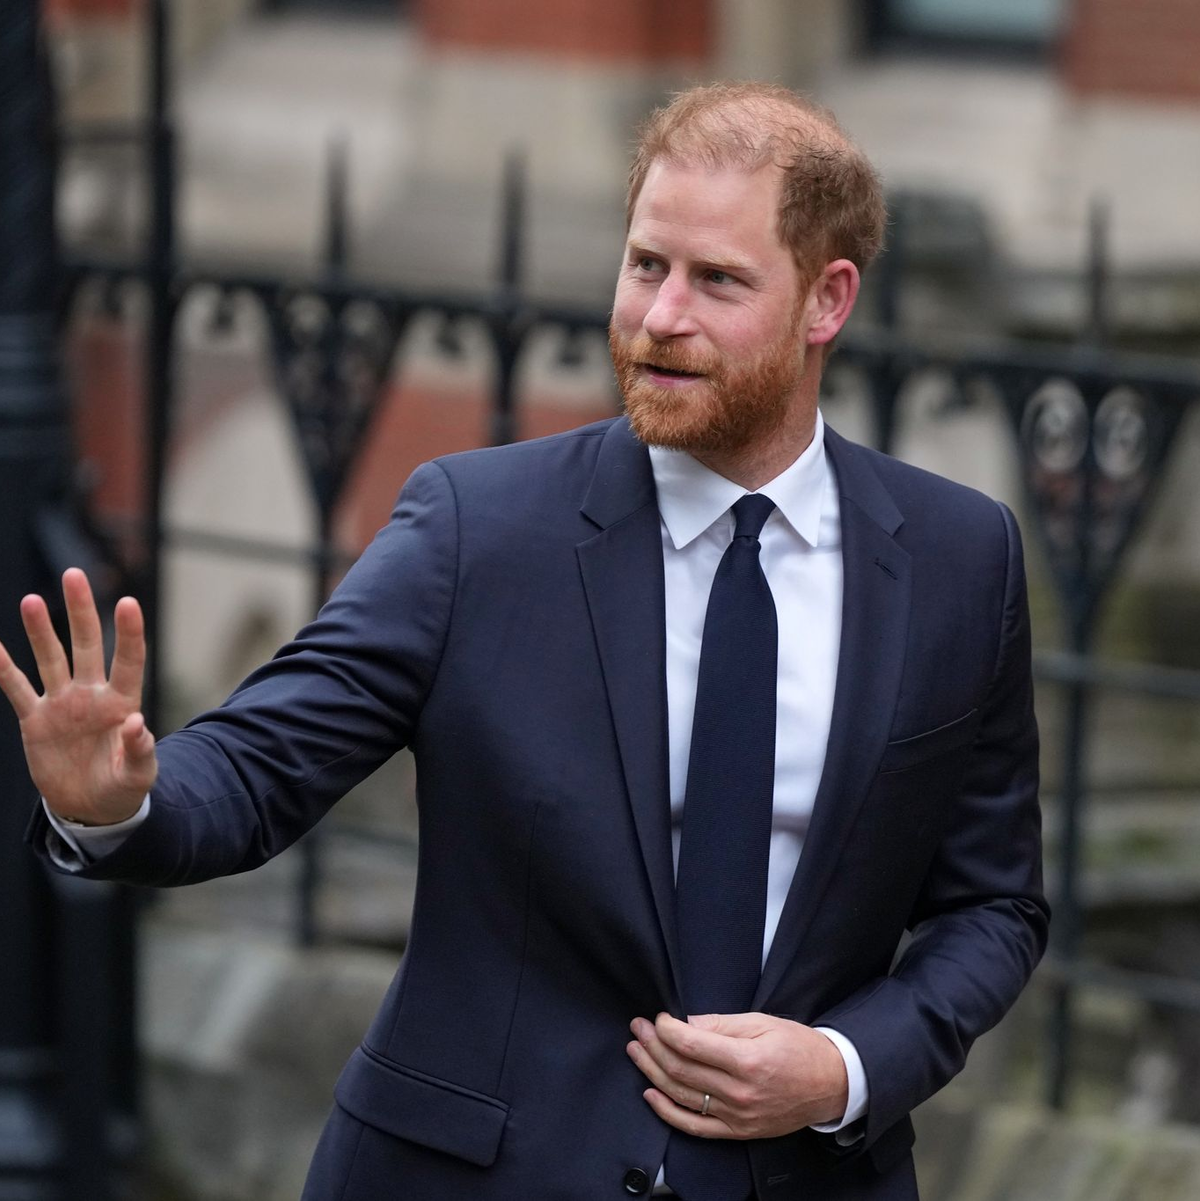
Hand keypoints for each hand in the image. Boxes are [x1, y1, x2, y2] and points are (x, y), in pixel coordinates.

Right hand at [0, 567, 155, 824]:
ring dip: (40, 631)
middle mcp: (92, 695)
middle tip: (73, 574)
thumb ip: (139, 751)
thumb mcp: (138, 774)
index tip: (128, 602)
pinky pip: (16, 688)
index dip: (128, 633)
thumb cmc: (123, 788)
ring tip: (32, 601)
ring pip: (50, 658)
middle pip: (86, 645)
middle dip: (81, 611)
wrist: (91, 807)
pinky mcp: (35, 719)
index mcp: (122, 703)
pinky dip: (3, 668)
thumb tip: (137, 724)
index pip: (128, 660)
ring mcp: (62, 703)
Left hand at [626, 1011, 848, 1139]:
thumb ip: (721, 1024)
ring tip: (636, 1052)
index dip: (667, 1029)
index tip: (657, 1018)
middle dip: (653, 1046)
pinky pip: (695, 1127)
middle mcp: (740, 1093)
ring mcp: (738, 1117)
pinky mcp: (738, 1132)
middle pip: (681, 1070)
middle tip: (638, 1028)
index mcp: (748, 1061)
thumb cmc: (798, 1047)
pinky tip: (651, 1094)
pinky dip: (668, 1112)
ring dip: (652, 1072)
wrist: (830, 1084)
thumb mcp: (763, 1023)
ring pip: (682, 1096)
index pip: (692, 1045)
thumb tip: (685, 1023)